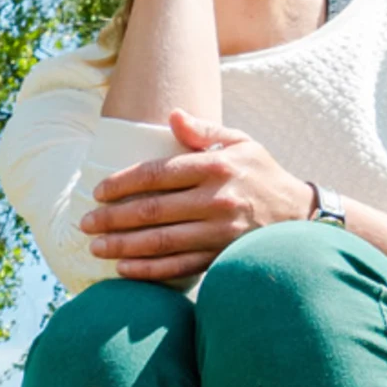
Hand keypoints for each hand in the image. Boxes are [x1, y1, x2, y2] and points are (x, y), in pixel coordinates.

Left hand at [82, 111, 312, 281]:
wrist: (301, 218)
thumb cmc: (263, 176)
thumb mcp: (242, 143)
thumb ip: (204, 132)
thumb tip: (173, 115)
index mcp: (215, 167)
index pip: (157, 174)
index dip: (122, 183)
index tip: (97, 191)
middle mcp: (215, 200)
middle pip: (152, 210)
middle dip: (112, 218)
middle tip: (85, 223)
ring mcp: (218, 232)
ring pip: (160, 241)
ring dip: (123, 246)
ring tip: (96, 247)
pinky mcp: (220, 257)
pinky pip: (178, 267)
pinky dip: (148, 271)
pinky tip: (124, 270)